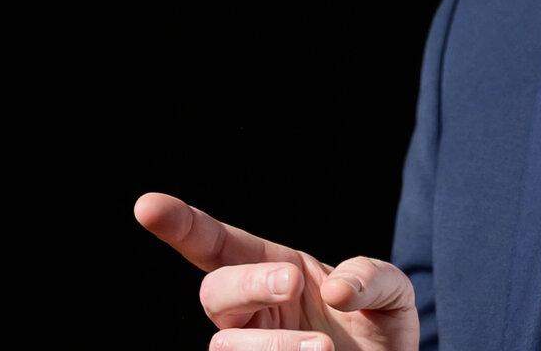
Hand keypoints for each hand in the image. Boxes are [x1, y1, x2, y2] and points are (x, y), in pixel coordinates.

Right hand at [134, 191, 418, 350]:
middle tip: (291, 285)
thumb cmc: (379, 333)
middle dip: (248, 284)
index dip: (182, 224)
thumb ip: (371, 277)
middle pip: (215, 292)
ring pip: (226, 347)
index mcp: (276, 271)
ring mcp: (249, 350)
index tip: (147, 205)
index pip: (218, 244)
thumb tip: (335, 291)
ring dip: (275, 347)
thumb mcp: (393, 296)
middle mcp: (252, 313)